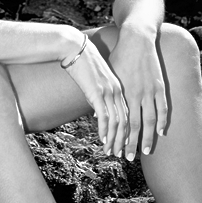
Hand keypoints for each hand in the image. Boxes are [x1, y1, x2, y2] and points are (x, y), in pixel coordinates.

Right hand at [65, 37, 128, 155]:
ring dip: (114, 140)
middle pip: (125, 121)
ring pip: (117, 122)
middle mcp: (116, 90)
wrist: (75, 48)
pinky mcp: (97, 92)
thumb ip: (100, 92)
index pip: (127, 114)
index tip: (125, 144)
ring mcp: (108, 92)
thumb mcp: (96, 79)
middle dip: (124, 141)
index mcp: (118, 87)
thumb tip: (98, 107)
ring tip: (111, 152)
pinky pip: (105, 116)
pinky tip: (103, 140)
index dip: (127, 131)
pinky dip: (105, 130)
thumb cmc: (82, 61)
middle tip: (121, 154)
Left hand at [108, 29, 167, 160]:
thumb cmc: (119, 57)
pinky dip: (162, 121)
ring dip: (149, 137)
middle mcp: (137, 94)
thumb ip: (104, 96)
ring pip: (150, 120)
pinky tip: (161, 132)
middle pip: (136, 125)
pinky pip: (163, 107)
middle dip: (132, 143)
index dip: (118, 137)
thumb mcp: (108, 76)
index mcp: (123, 92)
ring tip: (146, 151)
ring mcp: (150, 90)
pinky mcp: (159, 85)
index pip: (121, 121)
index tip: (115, 149)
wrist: (136, 39)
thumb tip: (96, 114)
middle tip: (129, 158)